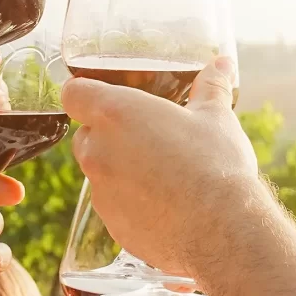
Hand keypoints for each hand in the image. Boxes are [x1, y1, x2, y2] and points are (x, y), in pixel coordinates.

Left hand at [62, 55, 259, 282]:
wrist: (221, 230)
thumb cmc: (216, 166)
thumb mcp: (217, 118)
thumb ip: (211, 87)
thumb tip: (221, 64)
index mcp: (116, 114)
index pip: (73, 94)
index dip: (84, 92)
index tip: (101, 95)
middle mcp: (99, 151)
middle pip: (85, 134)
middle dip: (107, 134)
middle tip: (144, 136)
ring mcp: (101, 192)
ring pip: (100, 172)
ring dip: (120, 169)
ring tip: (160, 174)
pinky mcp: (112, 224)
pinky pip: (114, 206)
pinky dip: (131, 203)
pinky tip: (163, 204)